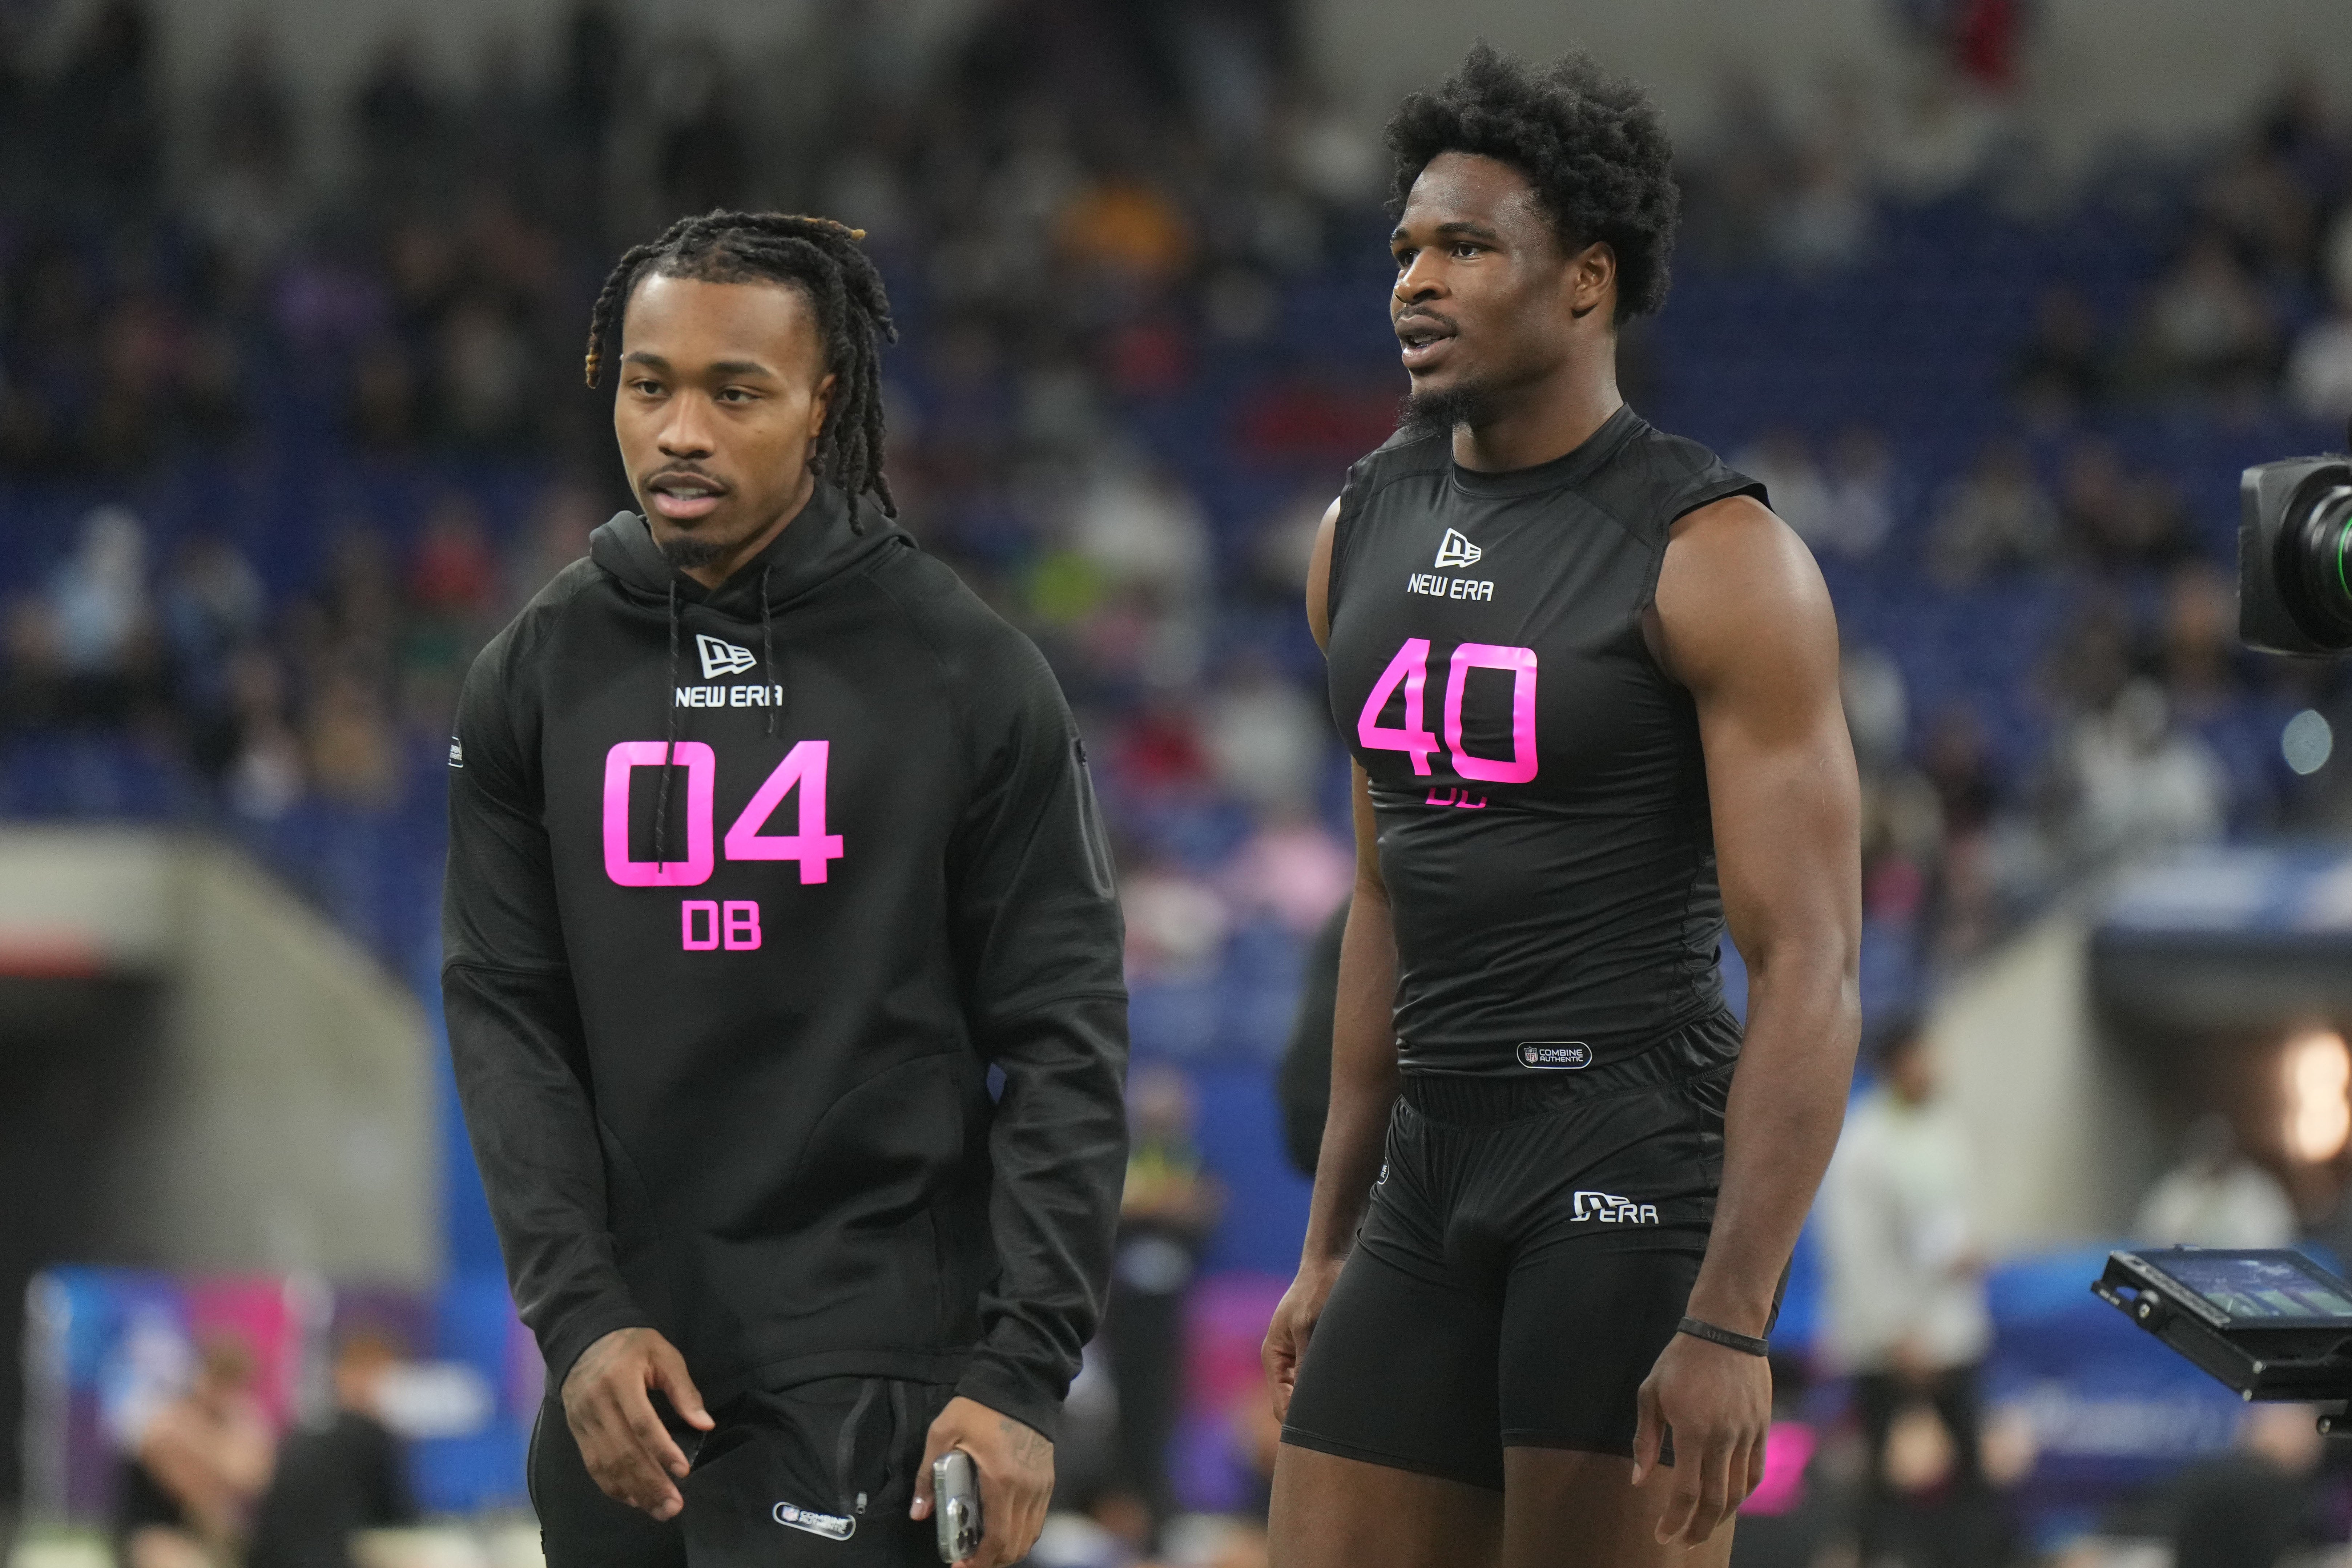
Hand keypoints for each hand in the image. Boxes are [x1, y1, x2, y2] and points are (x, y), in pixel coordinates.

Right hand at [560, 1328, 713, 1520]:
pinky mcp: (576, 1432)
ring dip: (633, 1492)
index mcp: (619, 1380)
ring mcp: (582, 1421)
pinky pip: (593, 1466)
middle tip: (674, 1506)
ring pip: (606, 1465)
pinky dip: (612, 1487)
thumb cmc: (631, 1346)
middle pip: (623, 1451)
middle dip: (650, 1483)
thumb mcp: (663, 1355)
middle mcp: (596, 1404)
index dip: (662, 1450)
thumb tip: (705, 1425)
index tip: (683, 1472)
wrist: (583, 1339)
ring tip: (659, 1510)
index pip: (641, 1423)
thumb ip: (684, 1390)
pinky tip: (634, 1500)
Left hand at [911, 1397, 1052, 1567]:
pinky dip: (1020, 1531)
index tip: (961, 1566)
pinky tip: (1002, 1527)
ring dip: (1008, 1549)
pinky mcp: (1047, 1478)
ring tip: (984, 1548)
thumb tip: (918, 1513)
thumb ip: (928, 1475)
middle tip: (969, 1560)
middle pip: (1016, 1544)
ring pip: (1030, 1535)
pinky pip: (1037, 1518)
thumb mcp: (943, 1433)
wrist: (1020, 1381)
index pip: (997, 1538)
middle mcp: (1027, 1489)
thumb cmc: (979, 1407)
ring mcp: (1041, 1485)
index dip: (980, 1560)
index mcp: (1002, 1481)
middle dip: (993, 1560)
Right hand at [1261, 1257, 1344, 1421]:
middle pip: (1293, 1406)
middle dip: (1312, 1420)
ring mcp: (1297, 1358)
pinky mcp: (1313, 1352)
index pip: (1282, 1406)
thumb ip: (1306, 1361)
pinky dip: (1330, 1391)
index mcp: (1273, 1357)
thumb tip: (1309, 1398)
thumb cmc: (1317, 1290)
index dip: (1301, 1425)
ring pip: (1307, 1396)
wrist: (1329, 1263)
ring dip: (1323, 1406)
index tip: (1326, 1439)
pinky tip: (1352, 1398)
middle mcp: (1282, 1361)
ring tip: (1349, 1419)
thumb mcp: (1309, 1325)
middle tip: (1342, 1437)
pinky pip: (1319, 1382)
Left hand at [1630, 1330, 1771, 1546]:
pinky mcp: (1761, 1428)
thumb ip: (1645, 1440)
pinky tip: (1728, 1501)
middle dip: (1699, 1529)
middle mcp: (1724, 1437)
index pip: (1686, 1492)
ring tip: (1704, 1526)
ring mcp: (1747, 1434)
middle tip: (1684, 1542)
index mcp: (1693, 1430)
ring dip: (1721, 1516)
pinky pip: (1755, 1472)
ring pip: (1738, 1491)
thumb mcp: (1651, 1394)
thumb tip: (1639, 1479)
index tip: (1663, 1535)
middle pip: (1715, 1501)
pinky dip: (1743, 1493)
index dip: (1674, 1520)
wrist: (1724, 1330)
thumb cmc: (1680, 1360)